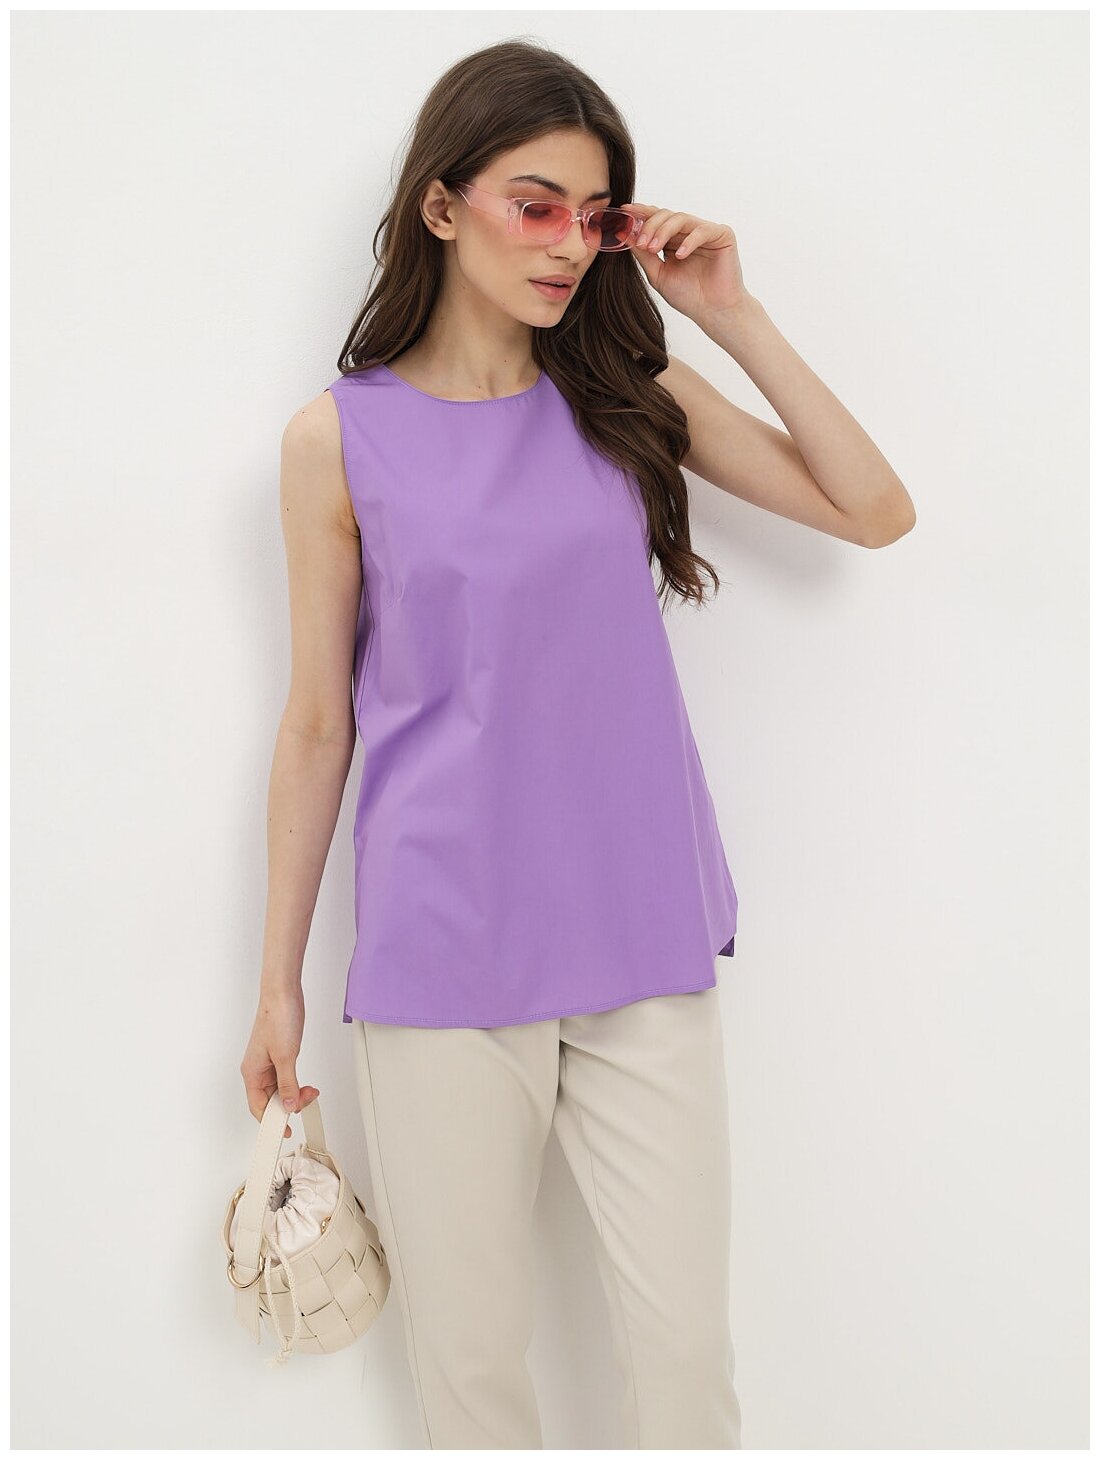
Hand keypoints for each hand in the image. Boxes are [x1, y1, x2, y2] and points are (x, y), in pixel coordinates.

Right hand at [241, 986, 319, 1138]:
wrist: (282, 993)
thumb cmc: (277, 1018)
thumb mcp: (285, 1056)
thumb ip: (287, 1084)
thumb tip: (288, 1106)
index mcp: (252, 1072)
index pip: (258, 1107)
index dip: (271, 1122)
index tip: (283, 1132)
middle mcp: (257, 1070)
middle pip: (270, 1100)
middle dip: (289, 1104)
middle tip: (307, 1099)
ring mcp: (267, 1063)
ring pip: (279, 1089)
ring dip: (294, 1093)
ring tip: (310, 1091)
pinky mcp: (278, 1055)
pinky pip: (285, 1078)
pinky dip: (295, 1083)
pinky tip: (305, 1084)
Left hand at [619, 203, 748, 323]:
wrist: (713, 312)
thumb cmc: (688, 296)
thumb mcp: (658, 274)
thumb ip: (642, 254)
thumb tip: (622, 234)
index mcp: (673, 240)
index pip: (656, 219)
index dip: (641, 213)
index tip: (625, 212)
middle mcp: (688, 232)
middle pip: (666, 215)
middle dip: (650, 226)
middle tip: (641, 242)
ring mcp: (705, 232)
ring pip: (681, 218)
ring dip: (664, 231)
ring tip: (654, 248)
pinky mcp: (722, 235)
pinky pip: (702, 230)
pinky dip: (689, 241)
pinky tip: (680, 255)